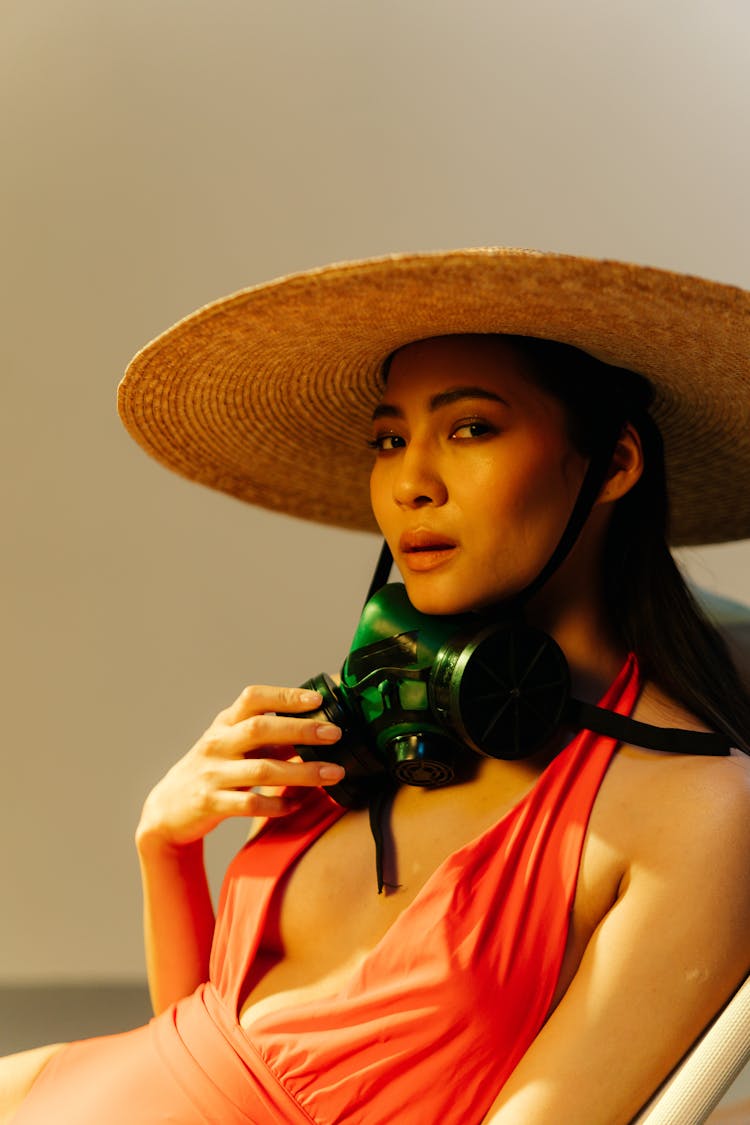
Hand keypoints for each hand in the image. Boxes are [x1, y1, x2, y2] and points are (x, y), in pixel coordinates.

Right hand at [136, 685, 342, 850]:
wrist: (167, 809)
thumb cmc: (213, 770)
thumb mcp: (232, 745)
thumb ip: (267, 735)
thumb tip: (315, 725)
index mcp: (224, 723)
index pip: (253, 698)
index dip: (285, 695)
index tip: (318, 700)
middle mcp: (217, 744)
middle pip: (260, 729)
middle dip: (301, 729)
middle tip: (335, 733)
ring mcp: (212, 774)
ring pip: (261, 770)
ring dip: (301, 771)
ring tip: (333, 772)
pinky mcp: (210, 804)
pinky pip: (249, 805)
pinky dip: (276, 805)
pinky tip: (296, 805)